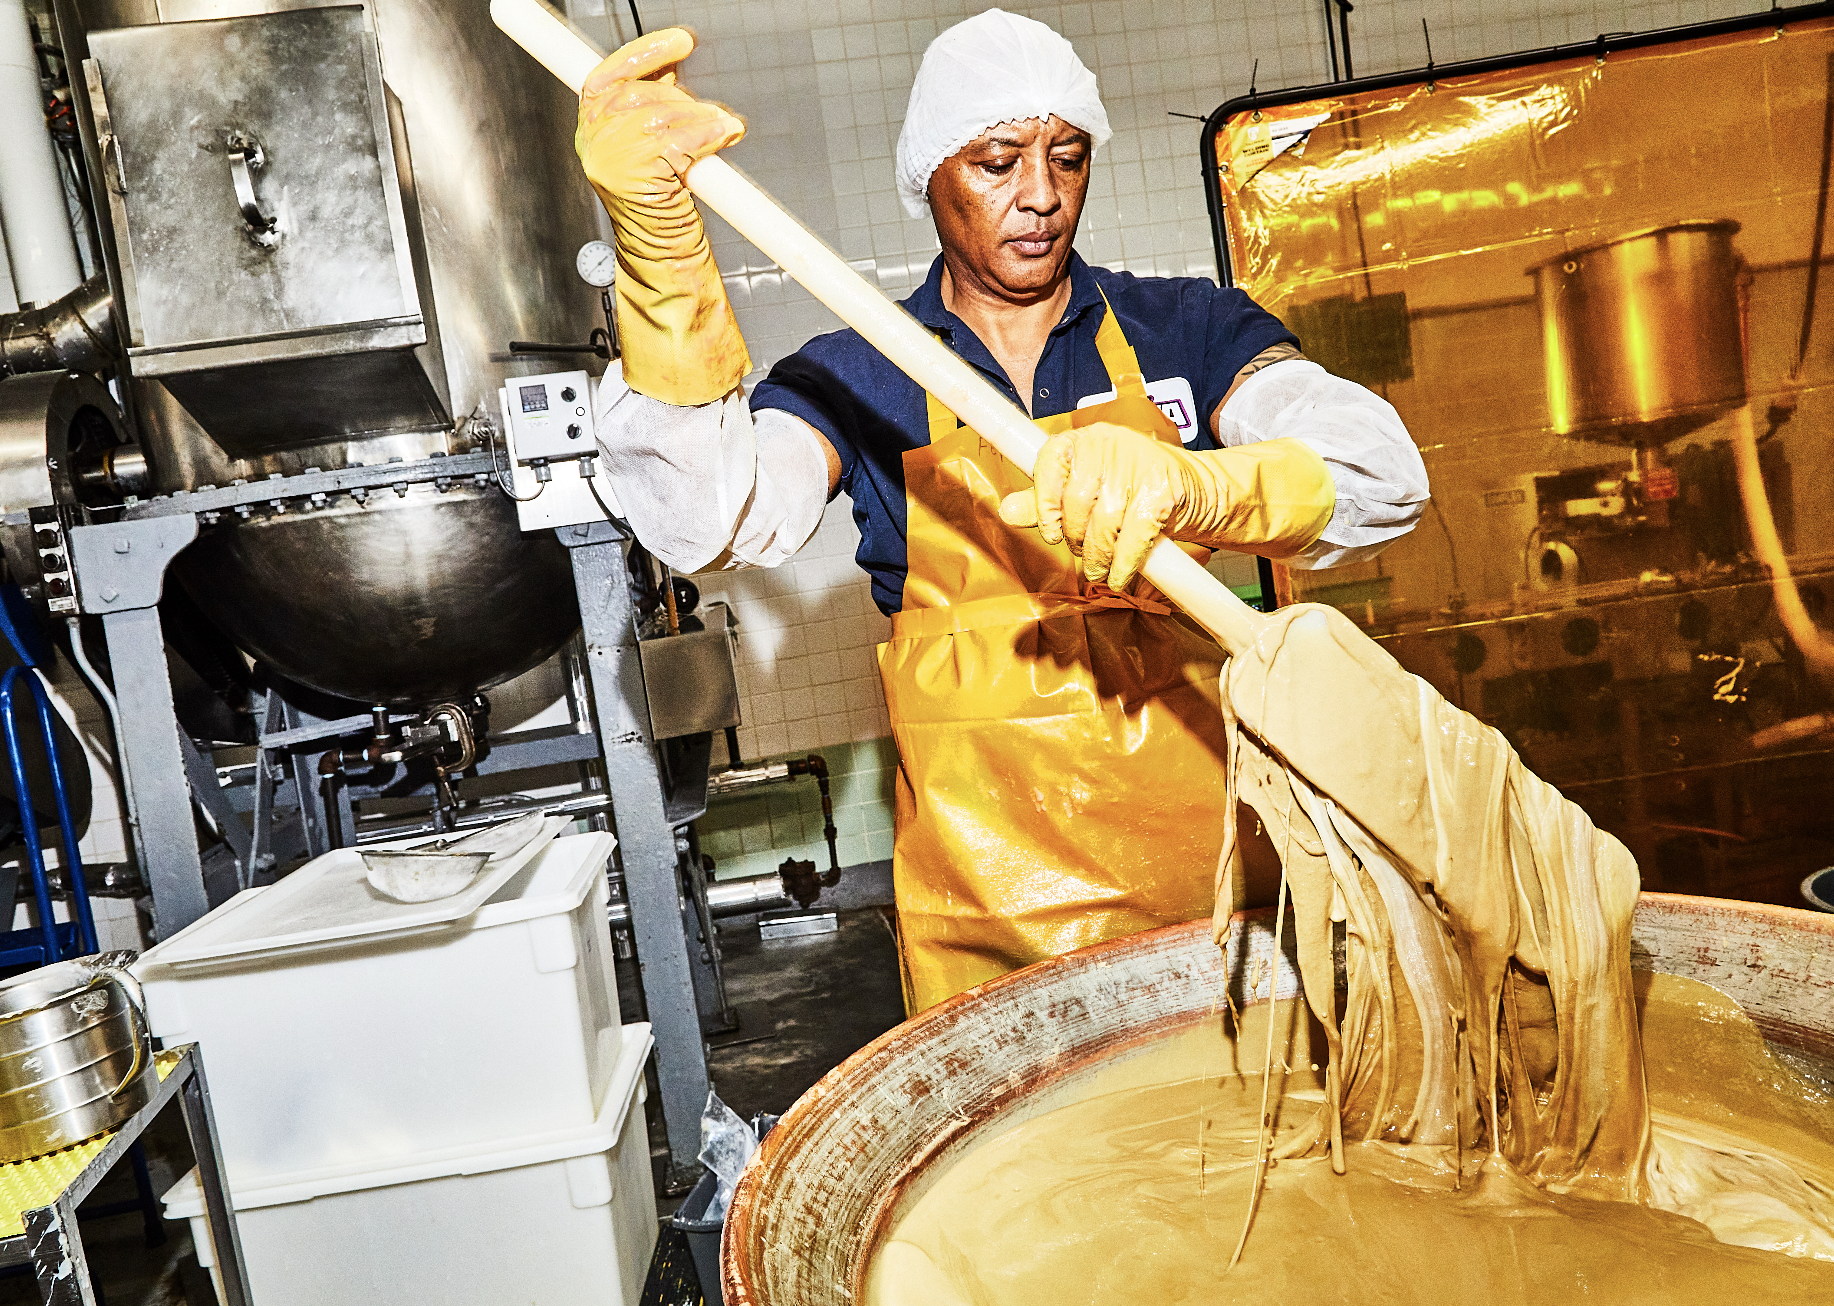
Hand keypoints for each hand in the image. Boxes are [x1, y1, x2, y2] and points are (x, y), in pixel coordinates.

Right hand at [576, 30, 743, 251]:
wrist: (660, 251)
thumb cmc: (658, 203)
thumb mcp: (647, 148)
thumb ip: (650, 110)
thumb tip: (673, 76)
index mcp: (591, 125)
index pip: (610, 73)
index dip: (647, 53)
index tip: (680, 42)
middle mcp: (594, 137)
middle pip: (642, 92)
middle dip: (685, 100)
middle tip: (714, 114)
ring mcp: (612, 155)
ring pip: (665, 113)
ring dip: (703, 118)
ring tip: (724, 129)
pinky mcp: (637, 172)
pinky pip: (683, 137)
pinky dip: (710, 133)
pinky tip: (723, 136)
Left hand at [998, 423, 1334, 587]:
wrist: (1203, 493)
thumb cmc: (1139, 492)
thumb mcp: (1092, 491)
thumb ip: (1048, 500)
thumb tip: (1006, 511)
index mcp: (1087, 439)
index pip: (1048, 463)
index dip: (1044, 504)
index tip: (1053, 531)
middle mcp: (1110, 443)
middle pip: (1075, 502)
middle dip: (1078, 539)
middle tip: (1087, 553)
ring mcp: (1139, 465)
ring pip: (1103, 523)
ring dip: (1100, 558)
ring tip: (1102, 571)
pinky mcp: (1164, 491)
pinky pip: (1132, 539)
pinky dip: (1123, 565)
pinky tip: (1121, 576)